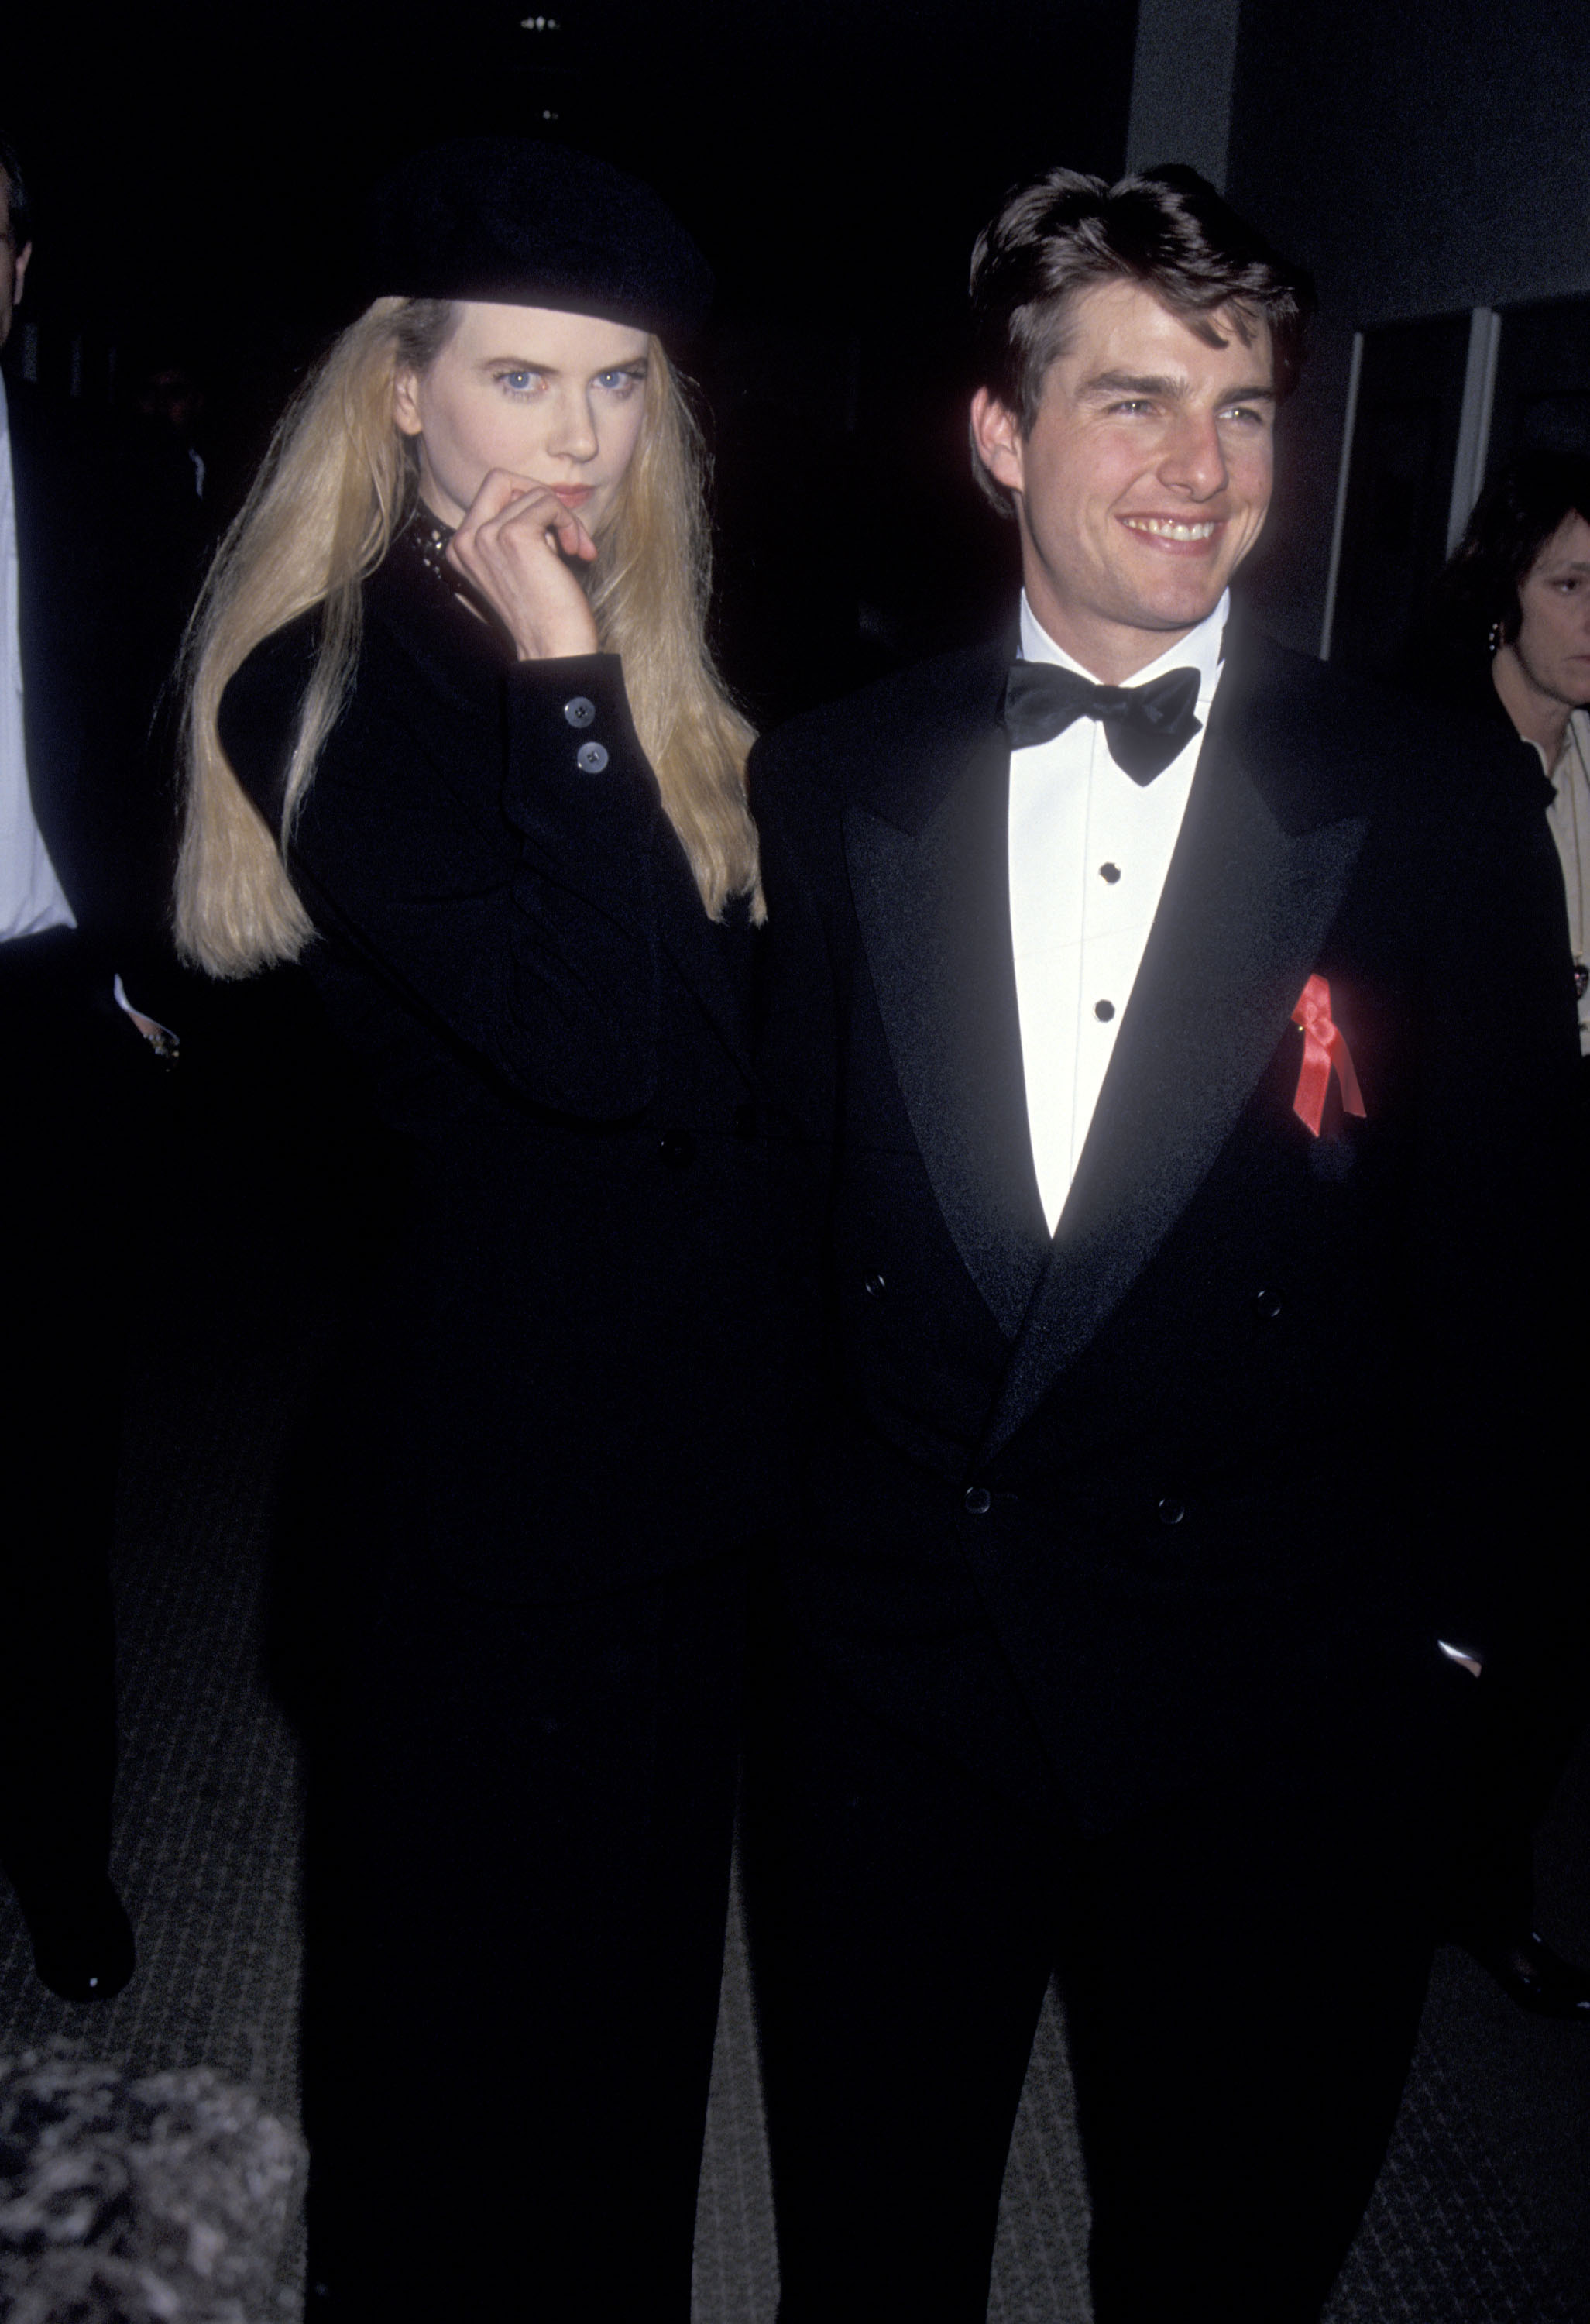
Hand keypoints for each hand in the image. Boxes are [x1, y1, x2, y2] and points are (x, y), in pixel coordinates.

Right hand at [445, 470, 600, 660]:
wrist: (553, 649)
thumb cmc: (543, 613)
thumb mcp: (515, 565)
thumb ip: (510, 532)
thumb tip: (531, 494)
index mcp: (460, 547)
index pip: (491, 493)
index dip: (527, 506)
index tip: (551, 536)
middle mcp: (465, 539)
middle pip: (502, 479)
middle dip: (540, 497)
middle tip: (562, 529)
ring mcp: (486, 536)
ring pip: (534, 493)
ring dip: (564, 519)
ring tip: (576, 551)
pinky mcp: (514, 535)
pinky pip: (549, 502)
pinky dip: (570, 523)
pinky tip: (578, 552)